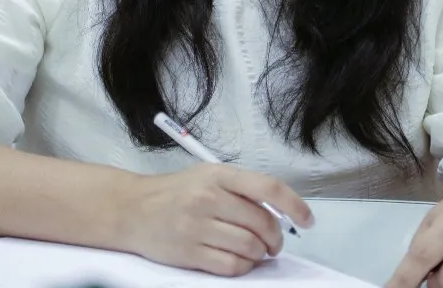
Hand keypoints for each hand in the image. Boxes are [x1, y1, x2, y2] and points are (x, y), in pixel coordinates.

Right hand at [115, 164, 313, 276]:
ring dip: (260, 254)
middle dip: (276, 238)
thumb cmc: (176, 192)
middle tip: (274, 243)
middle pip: (262, 223)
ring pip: (249, 247)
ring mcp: (198, 225)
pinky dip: (244, 268)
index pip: (268, 188)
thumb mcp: (208, 177)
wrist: (133, 209)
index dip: (295, 205)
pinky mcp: (189, 251)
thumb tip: (279, 212)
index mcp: (219, 175)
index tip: (308, 219)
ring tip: (256, 252)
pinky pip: (231, 266)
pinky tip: (241, 261)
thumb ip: (241, 190)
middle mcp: (209, 197)